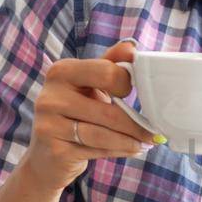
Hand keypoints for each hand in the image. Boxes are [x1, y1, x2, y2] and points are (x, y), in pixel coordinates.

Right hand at [19, 40, 161, 191]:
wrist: (47, 154)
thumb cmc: (74, 112)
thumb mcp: (88, 84)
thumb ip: (109, 64)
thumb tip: (132, 47)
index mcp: (61, 72)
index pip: (106, 73)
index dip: (126, 84)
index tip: (134, 93)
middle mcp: (51, 97)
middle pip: (107, 110)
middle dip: (136, 123)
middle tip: (155, 130)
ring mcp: (49, 125)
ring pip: (103, 134)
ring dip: (131, 140)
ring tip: (148, 142)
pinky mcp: (55, 151)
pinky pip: (97, 151)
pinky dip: (119, 151)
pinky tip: (132, 149)